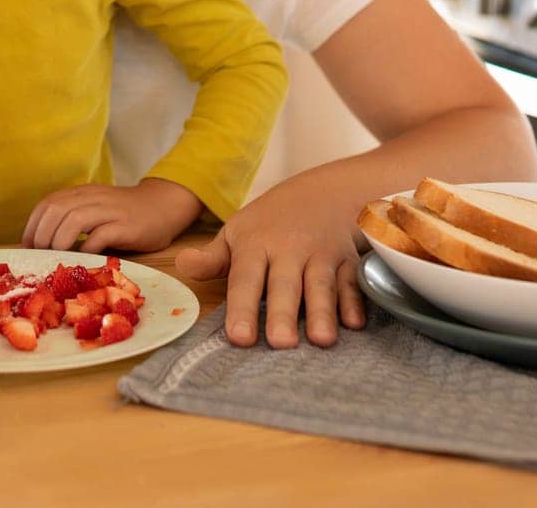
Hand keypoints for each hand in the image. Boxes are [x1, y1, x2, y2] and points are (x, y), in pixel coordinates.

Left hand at [22, 178, 201, 252]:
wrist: (163, 206)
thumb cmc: (124, 214)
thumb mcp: (95, 209)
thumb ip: (73, 219)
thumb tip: (44, 245)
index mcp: (82, 194)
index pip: (48, 204)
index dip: (33, 225)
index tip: (28, 247)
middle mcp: (93, 198)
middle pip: (57, 210)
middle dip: (42, 235)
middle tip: (40, 256)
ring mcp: (110, 211)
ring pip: (75, 219)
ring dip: (59, 241)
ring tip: (56, 259)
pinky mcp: (126, 226)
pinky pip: (101, 235)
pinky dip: (87, 249)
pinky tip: (83, 259)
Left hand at [174, 174, 367, 348]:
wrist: (323, 192)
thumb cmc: (271, 223)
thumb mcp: (237, 233)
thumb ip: (212, 258)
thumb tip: (182, 266)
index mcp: (255, 245)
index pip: (246, 279)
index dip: (242, 308)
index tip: (239, 337)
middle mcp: (289, 250)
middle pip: (285, 285)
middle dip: (283, 313)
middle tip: (280, 343)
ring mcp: (321, 255)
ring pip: (321, 285)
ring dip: (323, 312)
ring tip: (321, 340)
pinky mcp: (348, 261)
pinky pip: (351, 281)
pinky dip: (355, 301)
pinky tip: (354, 323)